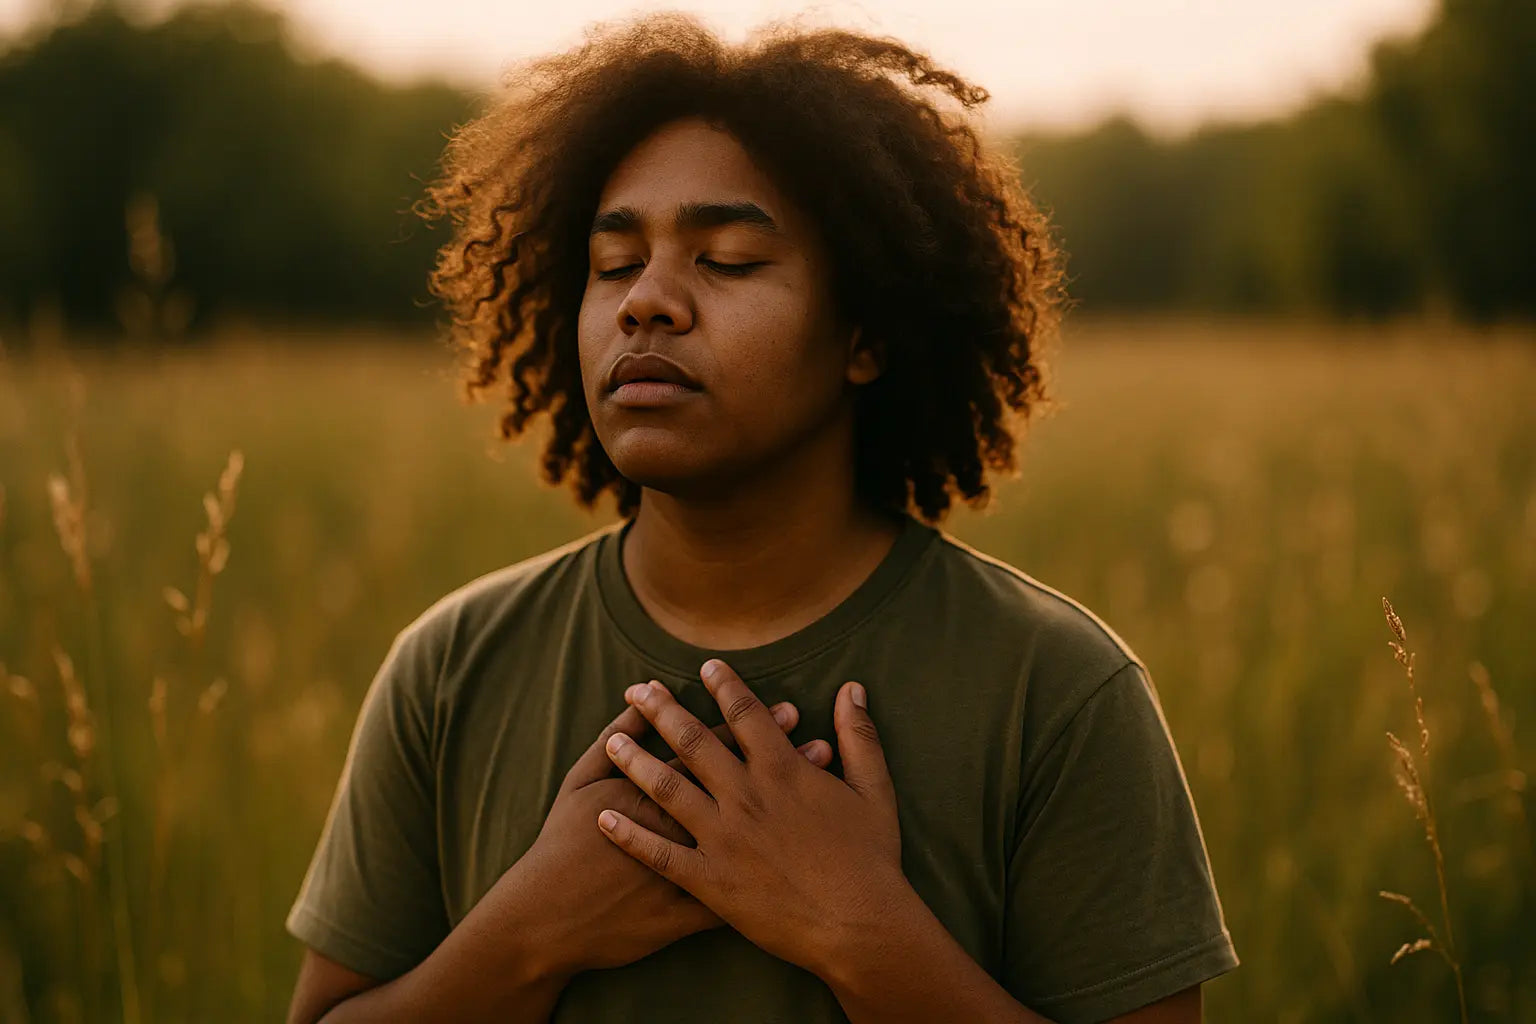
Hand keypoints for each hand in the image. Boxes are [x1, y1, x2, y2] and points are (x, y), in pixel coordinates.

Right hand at [509, 695, 831, 977]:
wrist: (549, 918)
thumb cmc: (560, 845)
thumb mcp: (580, 782)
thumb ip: (613, 739)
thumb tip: (638, 698)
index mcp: (658, 790)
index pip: (713, 749)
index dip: (751, 728)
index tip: (784, 707)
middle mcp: (686, 823)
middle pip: (742, 780)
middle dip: (780, 752)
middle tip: (815, 731)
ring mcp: (694, 868)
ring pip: (756, 829)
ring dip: (791, 800)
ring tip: (822, 771)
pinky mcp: (695, 908)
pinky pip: (750, 882)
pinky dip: (779, 868)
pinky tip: (808, 852)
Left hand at [596, 659, 906, 976]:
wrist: (859, 926)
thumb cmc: (872, 860)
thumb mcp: (874, 790)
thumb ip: (860, 737)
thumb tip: (851, 689)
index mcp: (783, 771)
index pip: (746, 713)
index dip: (724, 685)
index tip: (704, 665)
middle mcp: (746, 796)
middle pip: (694, 741)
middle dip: (663, 710)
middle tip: (637, 688)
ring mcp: (724, 838)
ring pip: (668, 789)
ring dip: (636, 762)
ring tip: (612, 740)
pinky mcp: (710, 881)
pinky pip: (660, 854)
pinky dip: (629, 836)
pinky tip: (603, 819)